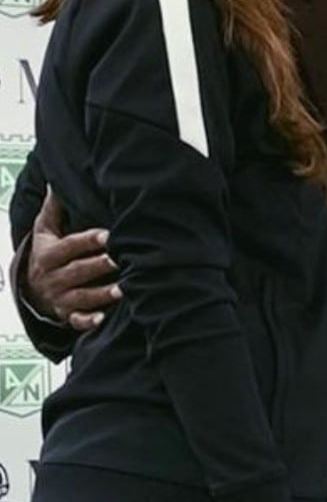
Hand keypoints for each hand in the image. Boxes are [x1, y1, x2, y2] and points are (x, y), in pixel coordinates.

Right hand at [28, 188, 120, 330]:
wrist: (29, 290)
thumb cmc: (46, 254)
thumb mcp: (44, 231)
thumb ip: (53, 209)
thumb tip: (57, 181)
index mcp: (48, 254)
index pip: (70, 246)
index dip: (89, 240)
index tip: (109, 235)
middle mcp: (53, 277)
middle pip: (78, 271)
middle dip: (99, 265)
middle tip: (121, 259)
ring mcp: (60, 298)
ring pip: (82, 296)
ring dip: (102, 294)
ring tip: (124, 289)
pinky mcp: (68, 315)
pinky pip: (77, 320)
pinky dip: (89, 321)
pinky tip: (103, 318)